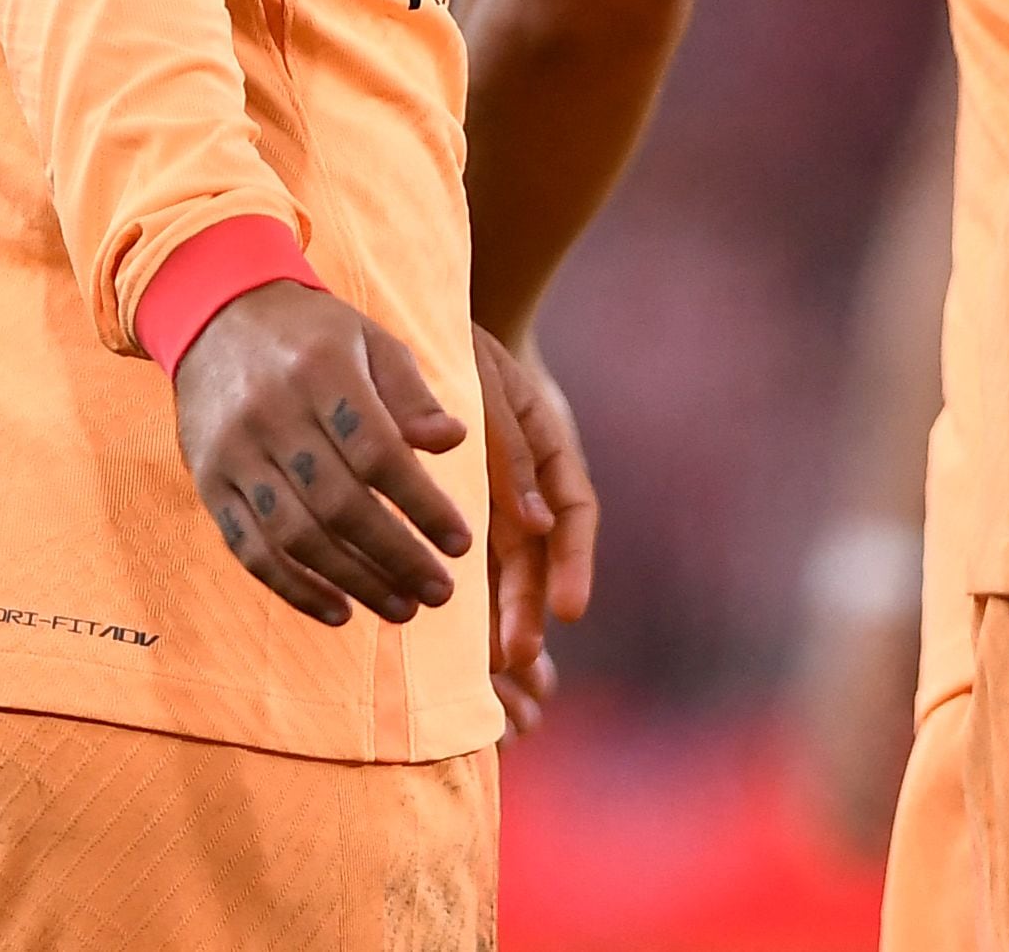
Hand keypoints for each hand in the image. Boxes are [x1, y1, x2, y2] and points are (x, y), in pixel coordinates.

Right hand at [173, 282, 473, 628]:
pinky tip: (339, 610)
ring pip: (296, 536)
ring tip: (402, 607)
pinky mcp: (209, 482)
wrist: (214, 315)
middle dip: (396, 557)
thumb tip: (453, 440)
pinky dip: (295, 588)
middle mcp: (272, 413)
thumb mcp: (370, 339)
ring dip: (353, 582)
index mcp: (321, 371)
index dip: (422, 505)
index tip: (460, 544)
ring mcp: (234, 452)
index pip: (378, 453)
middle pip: (339, 504)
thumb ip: (410, 393)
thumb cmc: (311, 333)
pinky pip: (250, 549)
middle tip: (440, 592)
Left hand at [475, 325, 600, 729]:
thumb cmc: (467, 346)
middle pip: (538, 558)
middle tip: (518, 660)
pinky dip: (474, 611)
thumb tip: (537, 525)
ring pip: (506, 574)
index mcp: (551, 449)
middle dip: (530, 611)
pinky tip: (468, 658)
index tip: (570, 609)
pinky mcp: (462, 517)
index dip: (576, 563)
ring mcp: (497, 503)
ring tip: (499, 680)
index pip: (575, 513)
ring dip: (504, 623)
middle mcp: (529, 486)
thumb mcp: (491, 383)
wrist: (432, 328)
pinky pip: (472, 569)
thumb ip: (510, 447)